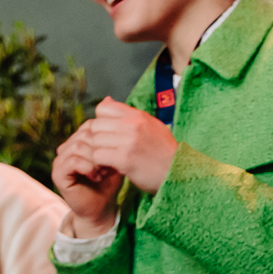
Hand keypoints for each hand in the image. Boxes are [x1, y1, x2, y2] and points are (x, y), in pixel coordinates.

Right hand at [51, 128, 125, 232]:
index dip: (105, 137)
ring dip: (95, 158)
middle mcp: (66, 148)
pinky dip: (88, 167)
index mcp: (78, 141)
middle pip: (83, 134)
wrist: (102, 207)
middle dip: (100, 148)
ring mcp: (60, 161)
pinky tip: (96, 176)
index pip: (91, 125)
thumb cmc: (109, 182)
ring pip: (77, 146)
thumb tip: (117, 127)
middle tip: (109, 164)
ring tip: (103, 171)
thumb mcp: (114, 158)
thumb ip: (111, 142)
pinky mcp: (58, 174)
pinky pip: (73, 161)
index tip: (116, 152)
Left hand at [60, 98, 179, 200]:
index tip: (106, 133)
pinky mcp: (125, 159)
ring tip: (106, 161)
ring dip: (97, 153)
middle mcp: (133, 125)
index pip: (103, 108)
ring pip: (95, 141)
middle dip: (96, 139)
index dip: (100, 121)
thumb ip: (129, 115)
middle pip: (96, 125)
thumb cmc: (163, 152)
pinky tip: (108, 169)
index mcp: (139, 115)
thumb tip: (107, 100)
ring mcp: (129, 141)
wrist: (177, 174)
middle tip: (103, 150)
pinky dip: (99, 164)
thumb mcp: (151, 126)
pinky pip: (98, 156)